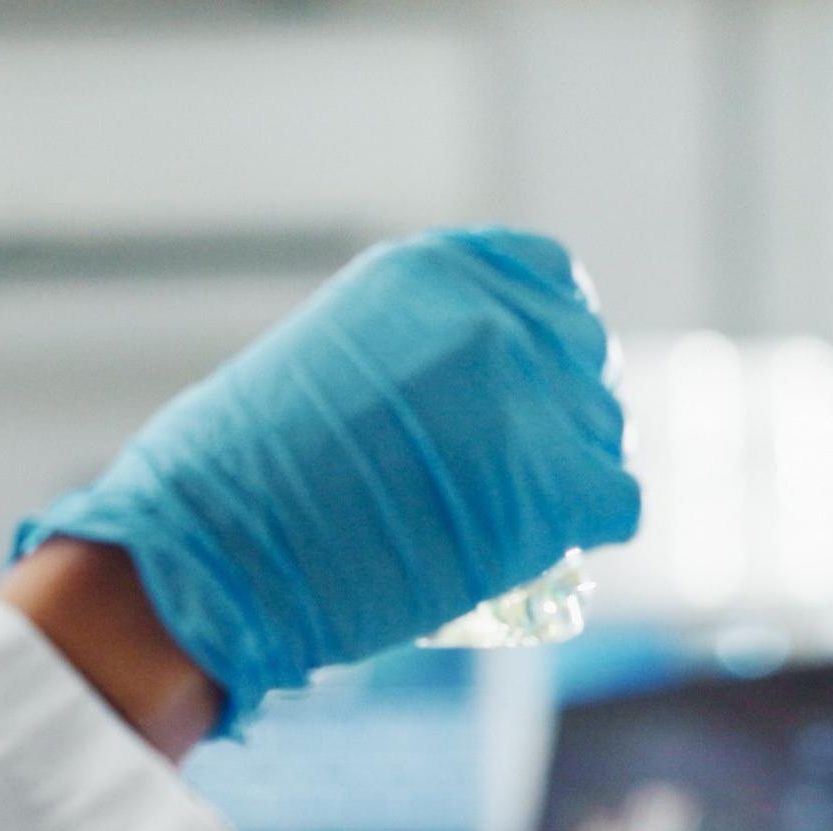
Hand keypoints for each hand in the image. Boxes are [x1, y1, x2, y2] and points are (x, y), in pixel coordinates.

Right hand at [13, 229, 641, 730]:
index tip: (518, 395)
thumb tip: (461, 404)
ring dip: (565, 477)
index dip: (541, 344)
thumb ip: (409, 358)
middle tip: (509, 477)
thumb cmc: (237, 479)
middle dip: (555, 416)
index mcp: (433, 271)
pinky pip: (615, 501)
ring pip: (602, 432)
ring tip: (499, 523)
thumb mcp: (327, 363)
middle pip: (582, 356)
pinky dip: (576, 535)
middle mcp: (496, 315)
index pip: (546, 280)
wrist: (217, 551)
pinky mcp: (557, 484)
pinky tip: (519, 556)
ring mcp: (534, 394)